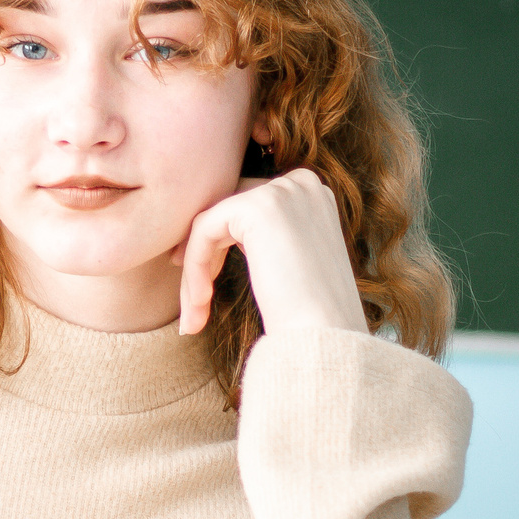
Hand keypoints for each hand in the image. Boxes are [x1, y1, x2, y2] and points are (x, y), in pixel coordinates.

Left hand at [175, 167, 367, 337]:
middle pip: (228, 212)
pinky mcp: (256, 207)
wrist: (324, 335)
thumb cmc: (309, 314)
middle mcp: (301, 183)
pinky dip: (195, 268)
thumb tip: (219, 229)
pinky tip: (200, 302)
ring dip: (195, 271)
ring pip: (211, 223)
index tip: (202, 285)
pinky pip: (204, 230)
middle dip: (203, 257)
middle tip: (194, 303)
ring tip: (194, 316)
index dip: (220, 245)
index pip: (248, 207)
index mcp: (313, 194)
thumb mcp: (292, 261)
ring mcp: (281, 191)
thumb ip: (266, 237)